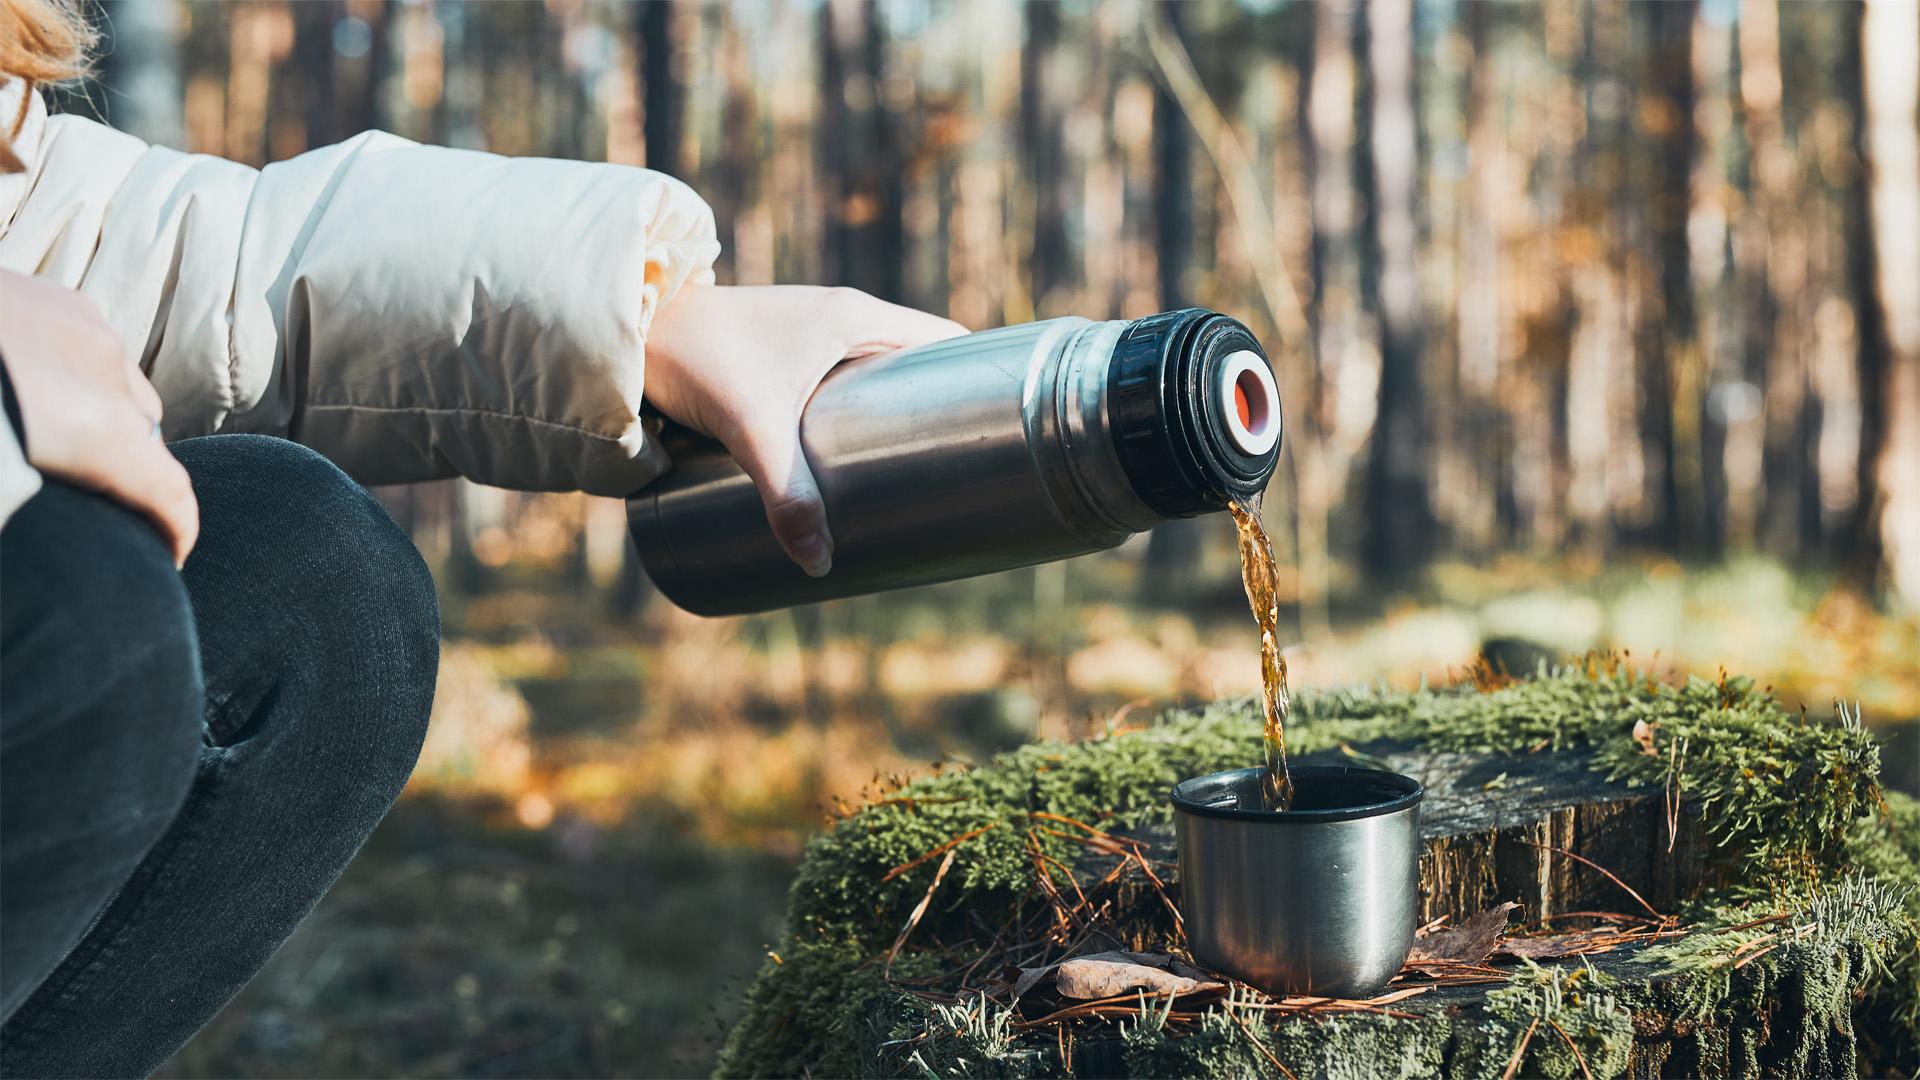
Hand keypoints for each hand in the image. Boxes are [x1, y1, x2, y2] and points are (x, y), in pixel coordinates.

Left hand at [0, 270, 197, 564]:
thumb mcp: (1, 477)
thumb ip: (23, 495)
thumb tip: (27, 529)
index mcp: (96, 433)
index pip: (170, 496)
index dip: (175, 532)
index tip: (163, 560)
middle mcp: (106, 378)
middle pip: (147, 439)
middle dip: (129, 473)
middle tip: (82, 499)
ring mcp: (85, 331)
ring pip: (123, 390)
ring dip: (102, 419)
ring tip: (46, 437)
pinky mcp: (58, 298)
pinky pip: (90, 349)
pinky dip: (74, 376)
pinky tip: (28, 384)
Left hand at [643, 285, 966, 576]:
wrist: (625, 327)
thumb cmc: (696, 359)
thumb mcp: (751, 429)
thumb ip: (786, 493)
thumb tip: (818, 564)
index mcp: (856, 316)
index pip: (944, 340)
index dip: (974, 380)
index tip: (993, 431)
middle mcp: (839, 317)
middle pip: (912, 367)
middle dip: (932, 417)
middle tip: (946, 476)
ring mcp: (806, 335)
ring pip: (870, 379)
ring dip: (888, 421)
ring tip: (901, 482)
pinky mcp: (775, 356)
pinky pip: (835, 386)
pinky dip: (850, 419)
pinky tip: (845, 462)